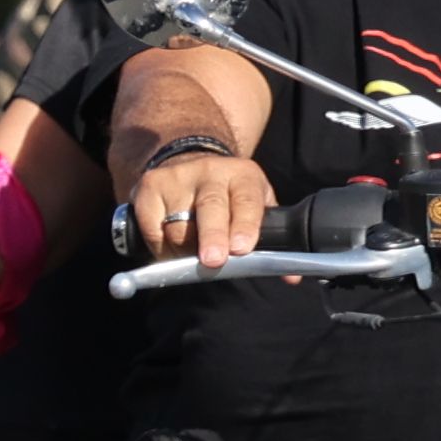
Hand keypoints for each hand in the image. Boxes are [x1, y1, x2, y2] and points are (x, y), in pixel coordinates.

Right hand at [133, 143, 268, 268]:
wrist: (189, 161)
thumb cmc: (228, 195)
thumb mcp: (256, 205)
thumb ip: (273, 239)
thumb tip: (291, 278)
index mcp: (243, 176)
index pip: (246, 200)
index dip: (244, 224)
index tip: (241, 247)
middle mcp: (210, 171)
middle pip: (210, 207)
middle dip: (212, 236)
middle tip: (214, 261)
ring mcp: (177, 177)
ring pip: (179, 227)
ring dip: (186, 253)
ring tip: (194, 256)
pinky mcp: (150, 185)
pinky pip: (153, 229)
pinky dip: (161, 247)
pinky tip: (172, 246)